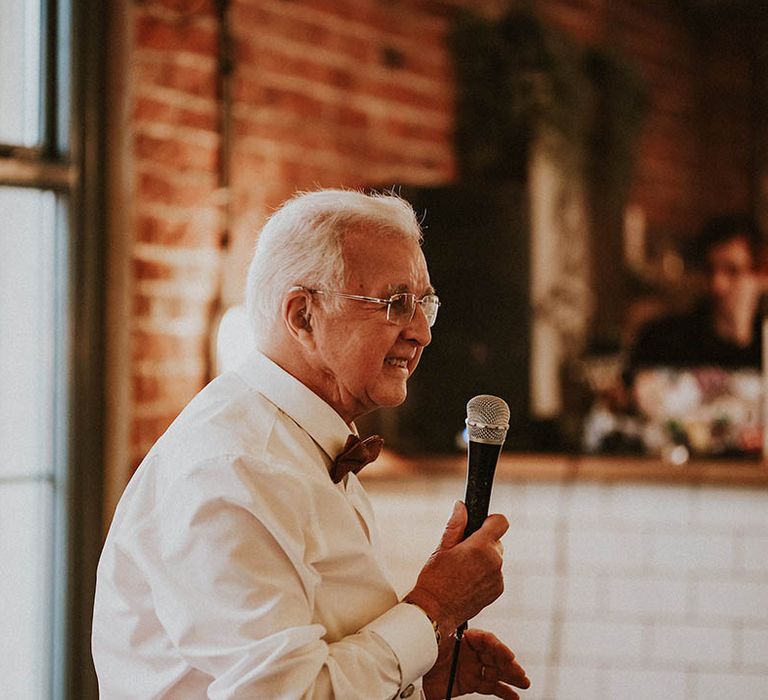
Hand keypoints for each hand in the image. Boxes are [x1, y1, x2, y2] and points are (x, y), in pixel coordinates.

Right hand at [405, 501, 507, 636]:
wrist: (436, 611)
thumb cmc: (435, 579)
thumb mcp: (442, 547)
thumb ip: (455, 524)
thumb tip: (461, 506)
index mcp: (480, 547)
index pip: (501, 522)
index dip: (490, 521)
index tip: (480, 525)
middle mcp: (494, 561)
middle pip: (496, 541)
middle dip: (482, 543)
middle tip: (462, 553)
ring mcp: (498, 577)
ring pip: (495, 558)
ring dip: (484, 559)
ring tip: (463, 570)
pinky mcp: (498, 590)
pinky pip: (495, 574)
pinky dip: (485, 574)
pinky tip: (468, 581)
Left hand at [422, 628, 529, 699]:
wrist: (409, 671)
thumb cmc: (419, 649)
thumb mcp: (431, 640)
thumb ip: (441, 634)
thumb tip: (446, 627)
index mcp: (463, 637)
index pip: (485, 639)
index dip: (498, 647)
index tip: (507, 655)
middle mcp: (469, 651)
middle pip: (494, 656)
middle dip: (509, 664)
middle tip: (520, 674)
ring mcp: (471, 667)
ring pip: (495, 671)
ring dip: (511, 676)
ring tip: (524, 683)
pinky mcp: (470, 682)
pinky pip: (490, 686)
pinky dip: (503, 691)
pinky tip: (514, 696)